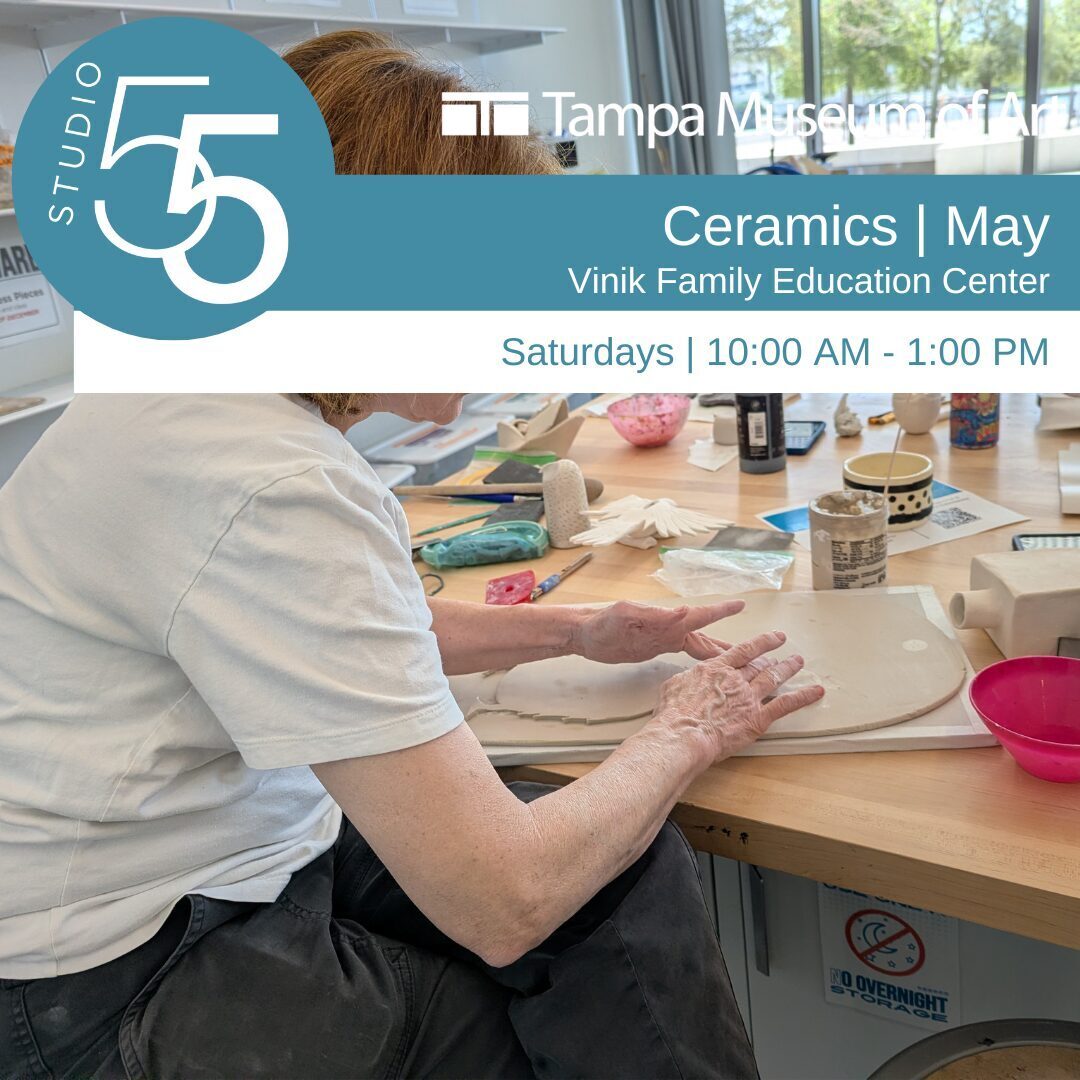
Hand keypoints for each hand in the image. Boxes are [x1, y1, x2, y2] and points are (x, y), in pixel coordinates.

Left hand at [572, 600, 744, 664]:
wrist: (585, 635)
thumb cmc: (601, 623)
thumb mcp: (625, 615)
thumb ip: (652, 614)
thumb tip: (681, 611)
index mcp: (666, 620)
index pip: (699, 616)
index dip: (721, 612)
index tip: (742, 605)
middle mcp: (670, 628)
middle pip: (707, 635)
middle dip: (732, 642)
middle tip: (757, 647)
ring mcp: (665, 639)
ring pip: (700, 646)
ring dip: (721, 653)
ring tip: (744, 662)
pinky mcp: (657, 649)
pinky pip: (686, 655)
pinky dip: (702, 661)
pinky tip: (711, 668)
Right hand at [652, 631, 825, 760]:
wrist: (685, 732)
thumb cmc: (674, 713)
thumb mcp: (675, 685)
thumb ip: (689, 678)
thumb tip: (691, 679)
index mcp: (716, 669)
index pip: (744, 650)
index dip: (763, 642)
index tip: (775, 637)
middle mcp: (736, 679)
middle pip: (760, 665)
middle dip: (774, 659)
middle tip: (784, 654)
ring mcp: (749, 697)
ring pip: (774, 678)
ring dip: (788, 669)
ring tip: (798, 662)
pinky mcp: (758, 718)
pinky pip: (786, 705)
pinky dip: (803, 697)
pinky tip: (816, 691)